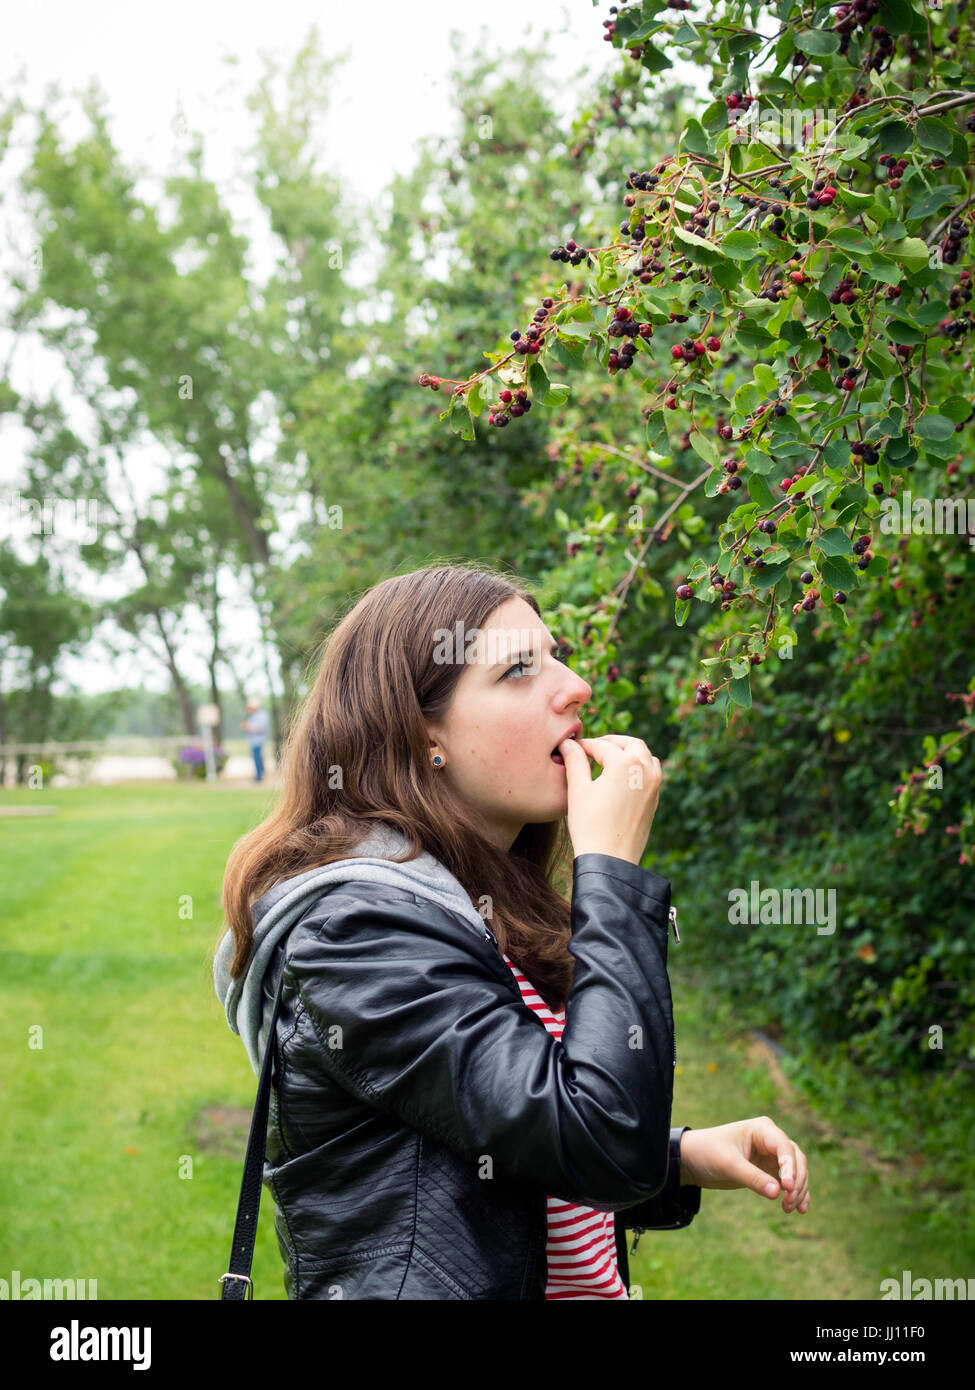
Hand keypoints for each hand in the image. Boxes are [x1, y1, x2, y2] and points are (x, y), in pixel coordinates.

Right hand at [558, 733, 661, 865]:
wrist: (610, 859)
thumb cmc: (590, 825)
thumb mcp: (578, 789)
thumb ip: (575, 761)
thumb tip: (568, 744)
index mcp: (625, 763)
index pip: (602, 746)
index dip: (584, 745)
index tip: (572, 747)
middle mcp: (645, 769)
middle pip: (630, 744)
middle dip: (611, 742)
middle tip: (593, 747)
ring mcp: (654, 785)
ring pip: (645, 756)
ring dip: (629, 752)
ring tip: (609, 760)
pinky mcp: (655, 799)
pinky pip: (651, 773)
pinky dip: (638, 767)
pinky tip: (621, 777)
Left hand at [679, 1117, 808, 1213]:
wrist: (692, 1161)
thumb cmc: (708, 1153)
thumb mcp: (729, 1165)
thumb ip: (753, 1178)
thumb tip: (779, 1193)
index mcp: (762, 1129)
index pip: (785, 1147)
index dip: (791, 1168)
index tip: (788, 1188)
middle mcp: (770, 1140)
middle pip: (796, 1159)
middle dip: (797, 1181)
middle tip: (789, 1202)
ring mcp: (771, 1155)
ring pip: (797, 1171)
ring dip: (798, 1190)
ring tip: (789, 1209)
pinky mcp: (769, 1170)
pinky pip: (790, 1182)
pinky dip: (797, 1194)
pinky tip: (800, 1210)